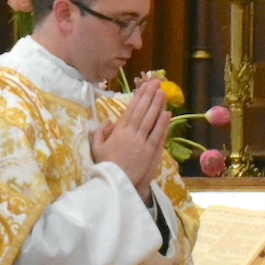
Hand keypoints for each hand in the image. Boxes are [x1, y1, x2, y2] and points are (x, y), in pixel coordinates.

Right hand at [92, 76, 170, 198]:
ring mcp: (141, 142)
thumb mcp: (96, 147)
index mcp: (118, 131)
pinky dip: (162, 124)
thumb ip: (100, 132)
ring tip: (163, 92)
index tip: (144, 86)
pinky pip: (157, 135)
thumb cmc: (104, 166)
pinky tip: (168, 113)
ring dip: (157, 105)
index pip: (131, 109)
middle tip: (157, 82)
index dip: (139, 96)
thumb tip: (109, 122)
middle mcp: (131, 133)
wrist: (114, 182)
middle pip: (142, 111)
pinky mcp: (149, 152)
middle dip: (150, 95)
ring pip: (151, 120)